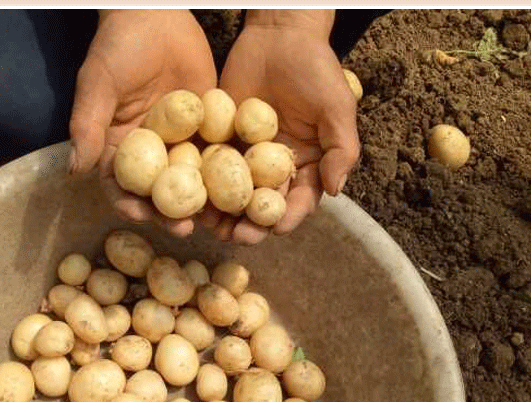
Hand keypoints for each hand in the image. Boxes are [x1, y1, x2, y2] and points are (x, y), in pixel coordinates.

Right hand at [69, 9, 216, 237]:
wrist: (157, 13)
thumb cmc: (118, 47)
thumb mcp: (97, 84)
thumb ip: (87, 125)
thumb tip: (74, 170)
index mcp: (121, 148)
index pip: (121, 186)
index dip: (129, 205)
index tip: (141, 215)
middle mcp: (152, 153)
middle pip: (161, 192)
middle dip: (171, 213)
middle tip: (187, 228)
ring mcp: (182, 143)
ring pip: (193, 181)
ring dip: (204, 202)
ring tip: (217, 218)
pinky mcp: (210, 129)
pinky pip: (219, 155)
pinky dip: (230, 173)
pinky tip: (243, 187)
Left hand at [208, 9, 360, 243]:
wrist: (278, 35)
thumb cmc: (316, 69)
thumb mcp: (337, 107)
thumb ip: (340, 148)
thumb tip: (335, 191)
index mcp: (305, 166)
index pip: (298, 201)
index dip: (287, 218)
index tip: (275, 229)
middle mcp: (273, 168)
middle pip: (261, 206)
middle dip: (249, 225)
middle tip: (235, 236)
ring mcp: (244, 156)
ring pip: (231, 194)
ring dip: (221, 213)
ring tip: (208, 225)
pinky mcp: (219, 141)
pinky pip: (208, 166)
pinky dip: (199, 184)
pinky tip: (189, 194)